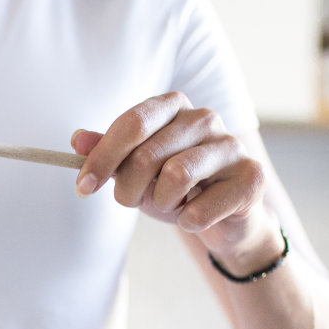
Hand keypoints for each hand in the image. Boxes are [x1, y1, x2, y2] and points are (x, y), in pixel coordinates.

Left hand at [72, 92, 281, 269]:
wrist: (225, 216)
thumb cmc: (177, 188)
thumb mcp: (136, 171)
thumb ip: (109, 154)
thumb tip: (77, 140)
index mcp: (174, 106)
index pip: (131, 124)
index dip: (102, 159)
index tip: (83, 187)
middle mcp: (205, 118)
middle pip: (147, 155)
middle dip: (129, 190)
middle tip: (136, 202)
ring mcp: (231, 146)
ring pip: (175, 177)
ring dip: (162, 204)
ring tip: (172, 204)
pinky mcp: (251, 178)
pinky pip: (200, 210)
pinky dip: (187, 222)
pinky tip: (196, 216)